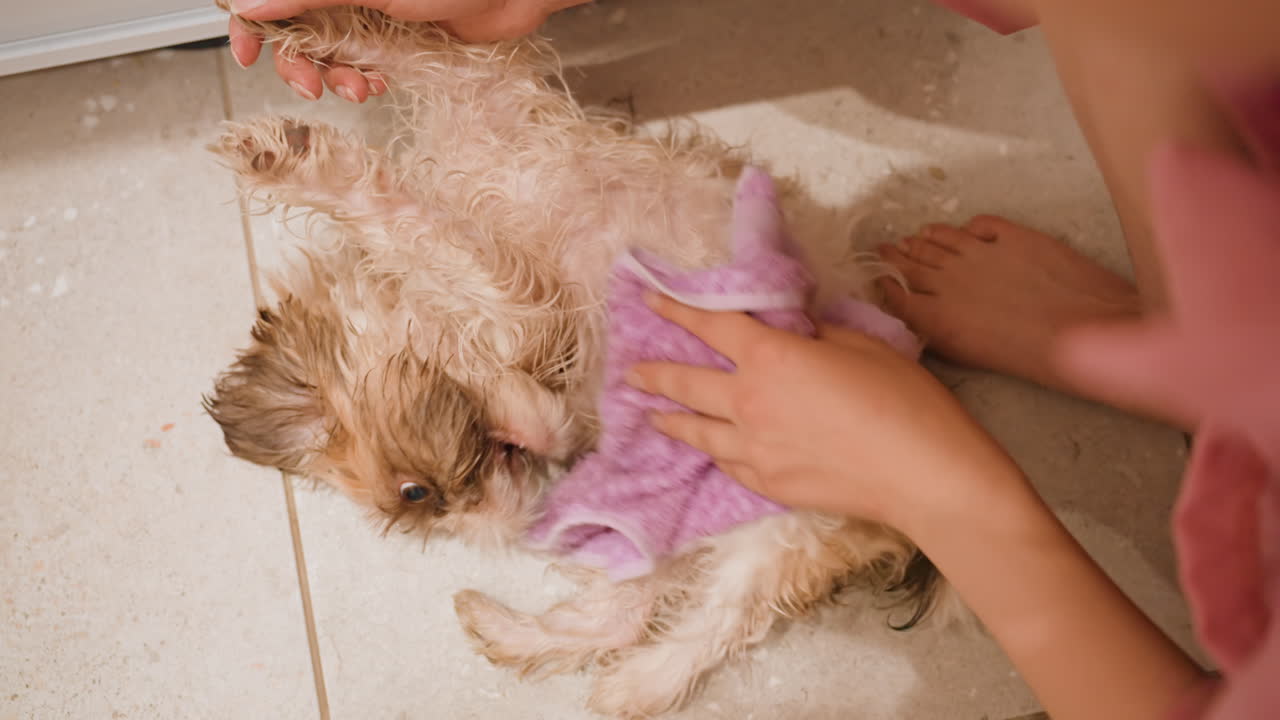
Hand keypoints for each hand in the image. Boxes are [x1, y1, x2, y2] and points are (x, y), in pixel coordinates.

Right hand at [224, 0, 587, 101]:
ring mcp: (368, 11)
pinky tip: (375, 84)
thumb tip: (250, 4)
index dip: (252, 23)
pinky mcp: (393, 37)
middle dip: (300, 62)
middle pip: (294, 27)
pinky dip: (361, 78)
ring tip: (358, 88)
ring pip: (327, 50)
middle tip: (314, 87)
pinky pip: (361, 62)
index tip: (248, 54)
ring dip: (334, 76)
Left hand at [627, 293, 1021, 531]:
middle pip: (688, 382)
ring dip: (670, 419)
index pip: (712, 326)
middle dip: (655, 373)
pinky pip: (727, 463)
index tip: (650, 299)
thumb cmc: (904, 400)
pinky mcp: (768, 485)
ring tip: (652, 416)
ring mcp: (754, 449)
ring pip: (698, 431)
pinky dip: (713, 451)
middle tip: (631, 371)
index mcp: (771, 358)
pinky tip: (709, 449)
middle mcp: (749, 402)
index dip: (678, 309)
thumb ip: (814, 335)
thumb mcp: (861, 346)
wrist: (924, 475)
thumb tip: (792, 332)